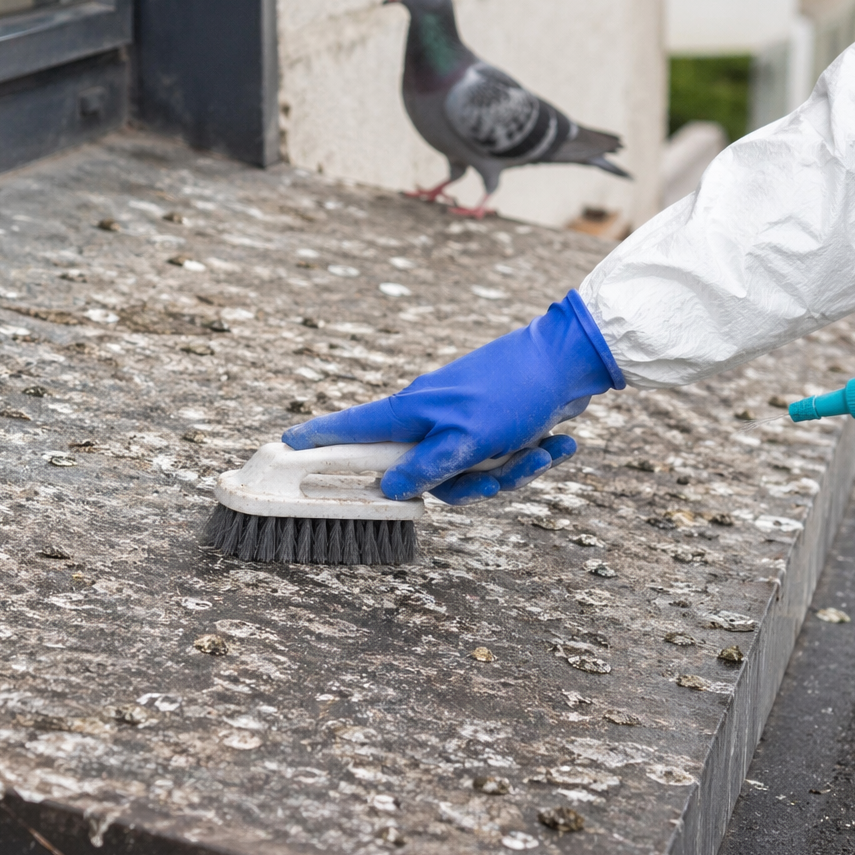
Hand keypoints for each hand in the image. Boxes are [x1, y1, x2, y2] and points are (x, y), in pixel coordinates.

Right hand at [282, 290, 623, 503]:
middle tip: (494, 477)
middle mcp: (431, 416)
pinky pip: (497, 463)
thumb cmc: (512, 394)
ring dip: (508, 473)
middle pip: (422, 474)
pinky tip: (557, 443)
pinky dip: (529, 458)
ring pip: (468, 475)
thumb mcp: (465, 440)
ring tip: (537, 451)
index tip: (283, 443)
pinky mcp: (491, 427)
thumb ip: (424, 469)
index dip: (319, 438)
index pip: (352, 427)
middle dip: (466, 486)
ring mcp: (461, 422)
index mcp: (412, 412)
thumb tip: (388, 490)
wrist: (571, 364)